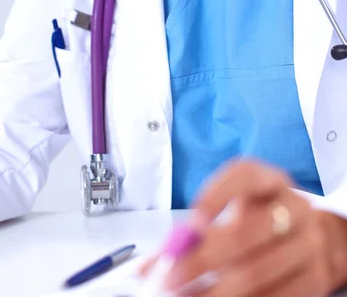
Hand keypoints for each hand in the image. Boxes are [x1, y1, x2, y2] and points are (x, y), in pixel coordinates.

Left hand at [141, 160, 346, 295]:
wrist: (317, 237)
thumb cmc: (260, 219)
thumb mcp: (232, 212)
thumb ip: (189, 235)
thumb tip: (144, 267)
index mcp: (270, 180)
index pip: (245, 175)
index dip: (217, 194)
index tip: (190, 220)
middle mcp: (293, 207)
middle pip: (248, 230)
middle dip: (204, 257)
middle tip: (169, 276)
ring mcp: (308, 243)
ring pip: (258, 270)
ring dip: (214, 290)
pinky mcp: (315, 277)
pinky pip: (275, 296)